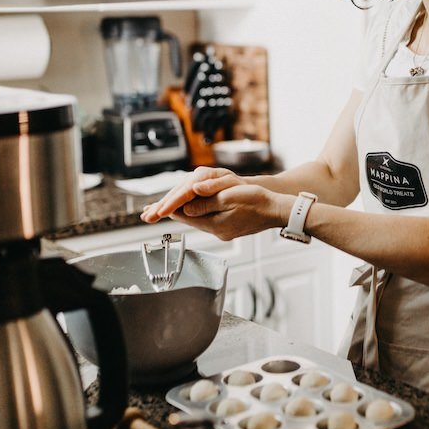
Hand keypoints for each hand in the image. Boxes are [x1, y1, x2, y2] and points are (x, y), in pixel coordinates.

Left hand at [141, 166, 289, 239]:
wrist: (279, 211)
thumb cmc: (259, 201)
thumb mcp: (232, 197)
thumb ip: (208, 202)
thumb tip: (187, 206)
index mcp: (216, 224)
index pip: (185, 217)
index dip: (169, 210)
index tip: (153, 208)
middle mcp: (218, 231)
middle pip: (187, 220)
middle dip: (170, 213)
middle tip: (150, 211)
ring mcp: (223, 231)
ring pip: (195, 220)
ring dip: (181, 213)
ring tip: (164, 208)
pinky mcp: (228, 228)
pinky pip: (206, 221)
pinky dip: (194, 214)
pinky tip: (189, 209)